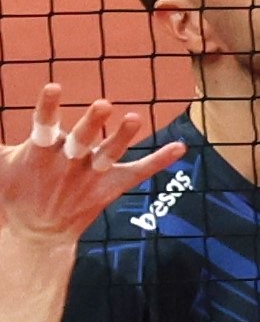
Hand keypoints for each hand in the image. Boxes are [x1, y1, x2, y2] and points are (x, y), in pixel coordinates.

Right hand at [0, 86, 184, 246]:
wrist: (37, 235)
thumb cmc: (18, 192)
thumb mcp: (1, 167)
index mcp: (41, 153)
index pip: (43, 126)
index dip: (47, 107)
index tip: (53, 86)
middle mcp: (68, 162)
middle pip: (81, 140)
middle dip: (91, 124)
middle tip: (103, 104)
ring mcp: (89, 175)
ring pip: (108, 154)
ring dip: (122, 137)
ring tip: (135, 118)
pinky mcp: (109, 186)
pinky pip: (138, 173)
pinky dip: (159, 160)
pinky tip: (180, 147)